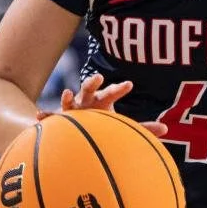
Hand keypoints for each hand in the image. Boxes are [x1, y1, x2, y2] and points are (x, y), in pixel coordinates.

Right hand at [37, 73, 167, 136]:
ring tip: (67, 93)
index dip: (119, 88)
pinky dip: (45, 116)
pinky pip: (51, 117)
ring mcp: (71, 109)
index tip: (129, 85)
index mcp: (103, 102)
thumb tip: (166, 130)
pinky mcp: (58, 119)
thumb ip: (142, 128)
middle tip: (98, 77)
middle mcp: (86, 102)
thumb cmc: (103, 125)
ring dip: (68, 96)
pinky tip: (40, 116)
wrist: (78, 129)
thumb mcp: (121, 126)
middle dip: (93, 82)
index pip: (112, 92)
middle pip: (89, 88)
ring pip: (69, 99)